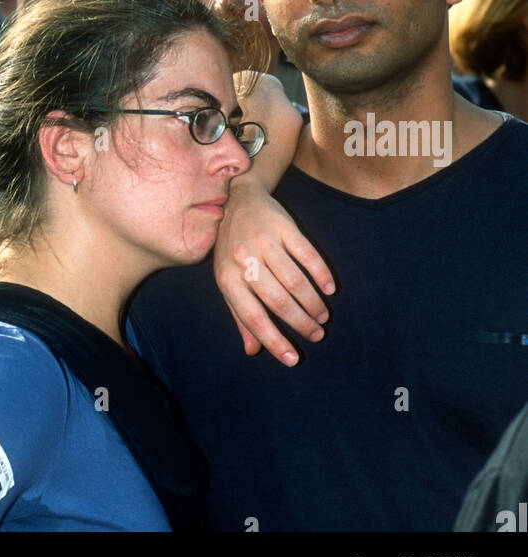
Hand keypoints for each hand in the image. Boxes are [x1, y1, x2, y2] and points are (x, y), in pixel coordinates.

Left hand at [215, 81, 334, 364]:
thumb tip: (253, 351)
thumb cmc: (232, 247)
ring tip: (322, 316)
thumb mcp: (228, 279)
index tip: (293, 359)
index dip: (273, 340)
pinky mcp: (284, 225)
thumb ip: (239, 315)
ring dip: (313, 303)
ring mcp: (264, 240)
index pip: (252, 316)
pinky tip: (330, 288)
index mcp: (227, 277)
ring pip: (295, 280)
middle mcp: (243, 259)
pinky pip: (308, 254)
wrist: (238, 197)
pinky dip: (321, 274)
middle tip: (317, 334)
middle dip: (300, 323)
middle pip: (278, 300)